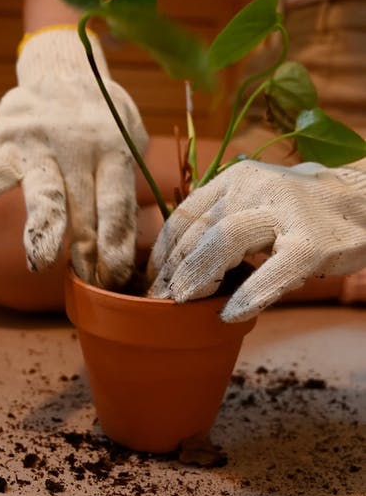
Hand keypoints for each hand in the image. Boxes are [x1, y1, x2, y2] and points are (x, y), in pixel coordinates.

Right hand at [0, 27, 147, 288]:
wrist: (62, 69)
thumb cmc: (100, 118)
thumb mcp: (128, 139)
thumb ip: (125, 182)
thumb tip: (129, 241)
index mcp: (114, 152)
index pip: (116, 206)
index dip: (116, 244)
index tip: (115, 279)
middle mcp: (80, 150)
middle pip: (84, 209)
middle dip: (86, 252)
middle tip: (88, 284)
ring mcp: (43, 147)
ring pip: (45, 192)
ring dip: (44, 227)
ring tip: (40, 261)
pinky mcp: (10, 143)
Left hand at [148, 160, 365, 321]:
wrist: (364, 201)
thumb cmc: (303, 210)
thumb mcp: (257, 202)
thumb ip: (222, 221)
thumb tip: (177, 261)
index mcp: (235, 180)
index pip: (184, 216)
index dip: (162, 252)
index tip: (151, 281)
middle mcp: (254, 189)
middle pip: (197, 232)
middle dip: (173, 271)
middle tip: (158, 301)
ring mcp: (283, 214)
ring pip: (224, 242)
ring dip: (196, 277)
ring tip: (181, 303)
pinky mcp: (310, 243)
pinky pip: (271, 273)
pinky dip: (247, 296)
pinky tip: (229, 315)